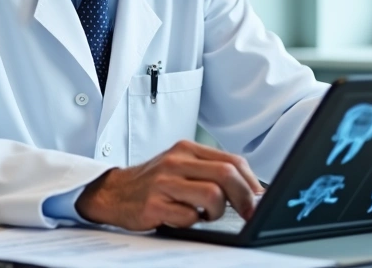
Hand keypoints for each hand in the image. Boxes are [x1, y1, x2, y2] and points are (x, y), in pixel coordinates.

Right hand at [74, 140, 262, 230]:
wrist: (113, 192)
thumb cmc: (153, 182)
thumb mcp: (180, 165)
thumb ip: (210, 171)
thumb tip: (250, 190)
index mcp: (186, 149)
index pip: (232, 161)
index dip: (251, 182)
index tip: (259, 199)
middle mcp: (176, 161)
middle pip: (226, 174)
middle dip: (244, 197)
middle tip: (246, 213)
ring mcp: (164, 183)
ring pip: (212, 195)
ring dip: (217, 212)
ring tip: (206, 214)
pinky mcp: (154, 204)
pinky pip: (188, 216)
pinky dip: (192, 221)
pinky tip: (182, 217)